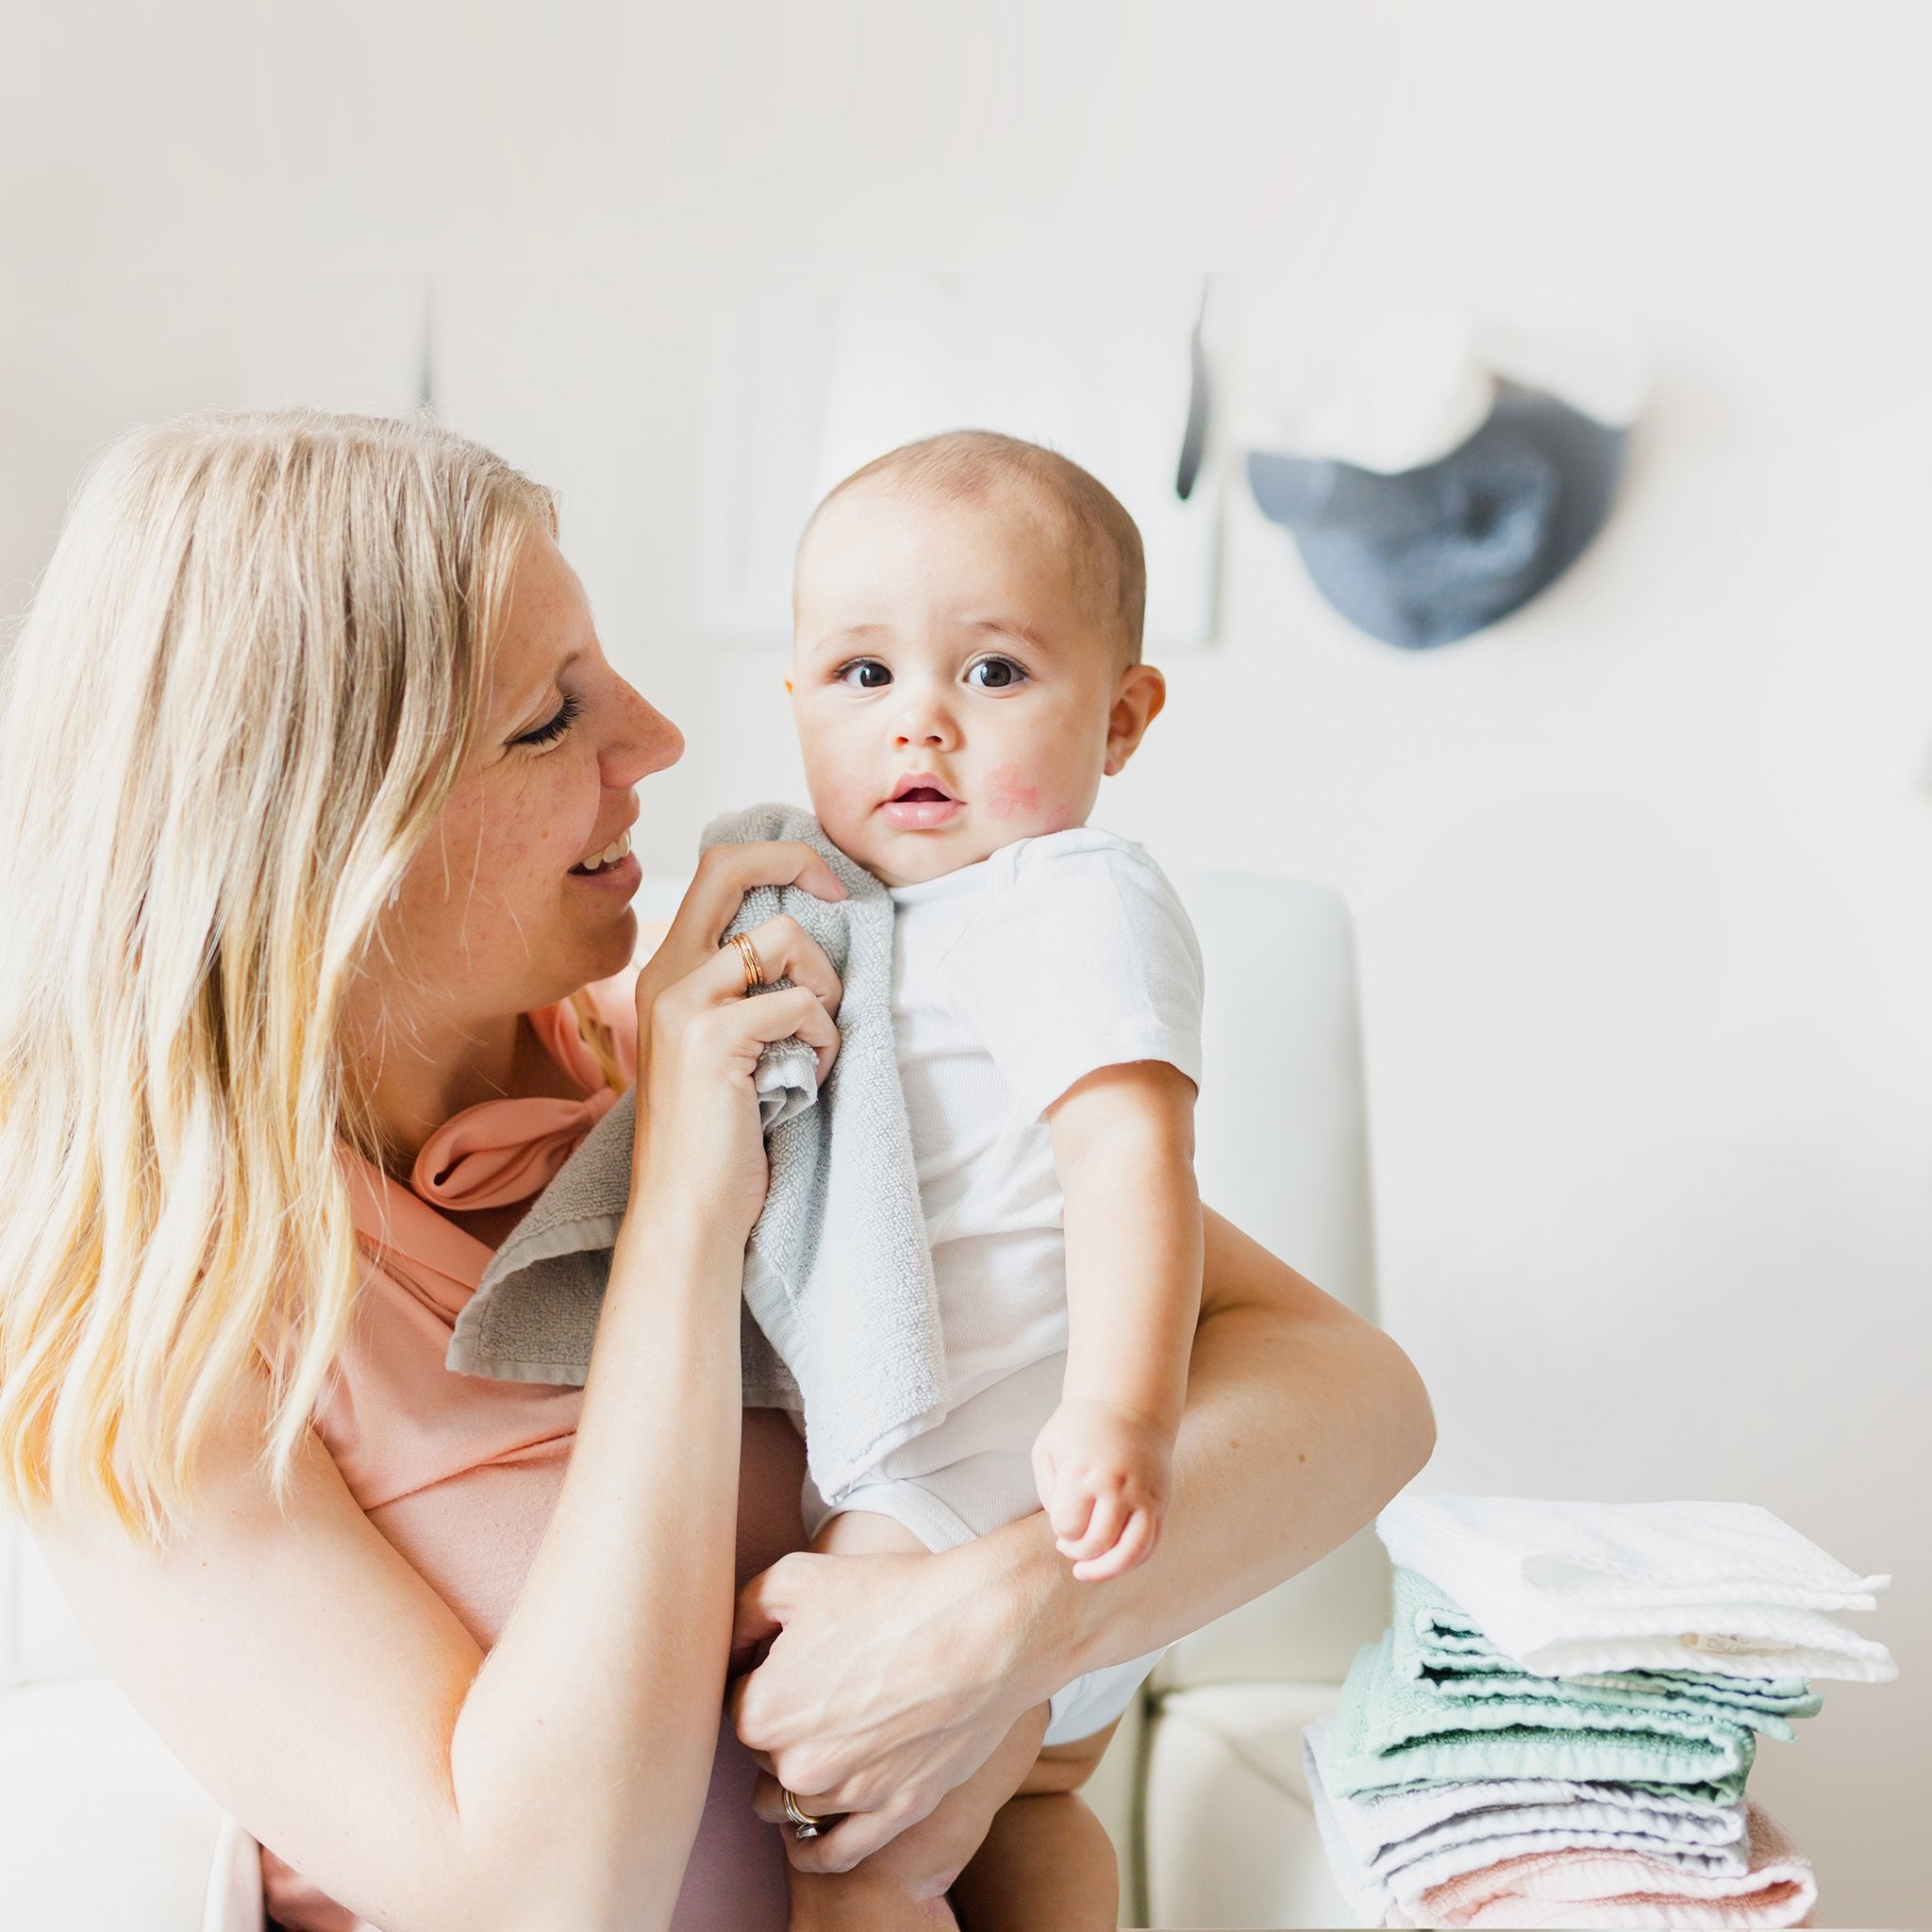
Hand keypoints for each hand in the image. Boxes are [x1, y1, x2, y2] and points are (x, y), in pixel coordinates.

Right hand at [627, 841, 845, 1239]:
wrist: (686, 1213)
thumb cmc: (715, 1138)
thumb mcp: (720, 1047)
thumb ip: (741, 992)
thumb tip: (807, 943)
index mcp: (665, 972)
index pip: (714, 870)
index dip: (775, 859)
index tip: (825, 886)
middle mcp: (665, 975)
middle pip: (730, 867)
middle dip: (798, 864)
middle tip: (843, 898)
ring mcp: (684, 1004)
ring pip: (783, 938)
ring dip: (824, 985)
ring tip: (817, 1039)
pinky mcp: (713, 1039)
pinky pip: (801, 1005)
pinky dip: (825, 1040)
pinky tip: (811, 1077)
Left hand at [728, 1545, 1033, 1872]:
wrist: (982, 1627)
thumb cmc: (892, 1596)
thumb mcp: (797, 1577)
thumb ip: (740, 1614)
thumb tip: (727, 1649)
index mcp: (763, 1711)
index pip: (735, 1704)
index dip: (760, 1674)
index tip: (788, 1655)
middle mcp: (797, 1764)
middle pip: (764, 1754)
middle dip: (781, 1725)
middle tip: (820, 1686)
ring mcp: (848, 1795)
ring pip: (792, 1804)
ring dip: (796, 1781)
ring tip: (818, 1749)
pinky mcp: (895, 1810)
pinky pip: (837, 1853)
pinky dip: (815, 1852)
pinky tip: (805, 1842)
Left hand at [1031, 1398, 1172, 1581]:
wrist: (1129, 1405)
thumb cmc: (1080, 1428)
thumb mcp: (1048, 1448)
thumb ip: (1047, 1490)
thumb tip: (1064, 1528)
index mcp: (1083, 1471)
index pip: (1068, 1525)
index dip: (1060, 1531)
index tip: (1061, 1519)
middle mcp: (1116, 1485)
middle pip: (1096, 1543)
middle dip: (1077, 1552)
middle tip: (1069, 1543)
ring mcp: (1143, 1494)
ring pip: (1131, 1552)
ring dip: (1107, 1570)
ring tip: (1088, 1571)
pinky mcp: (1160, 1501)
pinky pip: (1150, 1543)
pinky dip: (1132, 1560)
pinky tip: (1113, 1559)